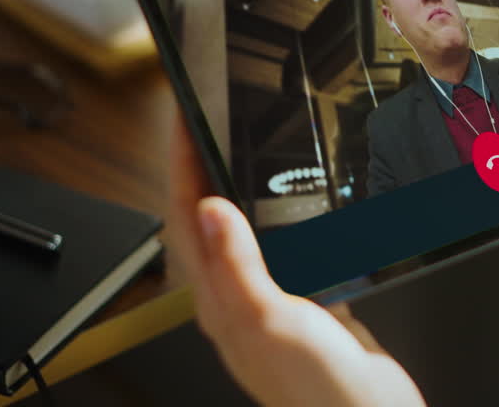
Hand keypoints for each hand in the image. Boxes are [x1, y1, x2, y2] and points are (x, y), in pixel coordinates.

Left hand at [168, 122, 425, 406]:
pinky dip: (285, 218)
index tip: (183, 118)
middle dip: (202, 170)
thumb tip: (210, 208)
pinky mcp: (308, 304)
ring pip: (246, 232)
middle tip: (206, 122)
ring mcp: (273, 301)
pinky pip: (287, 250)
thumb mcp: (272, 320)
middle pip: (207, 221)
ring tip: (240, 147)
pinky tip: (298, 205)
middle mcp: (238, 300)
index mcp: (219, 302)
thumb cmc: (317, 391)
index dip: (181, 164)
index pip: (186, 219)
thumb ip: (240, 264)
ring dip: (238, 189)